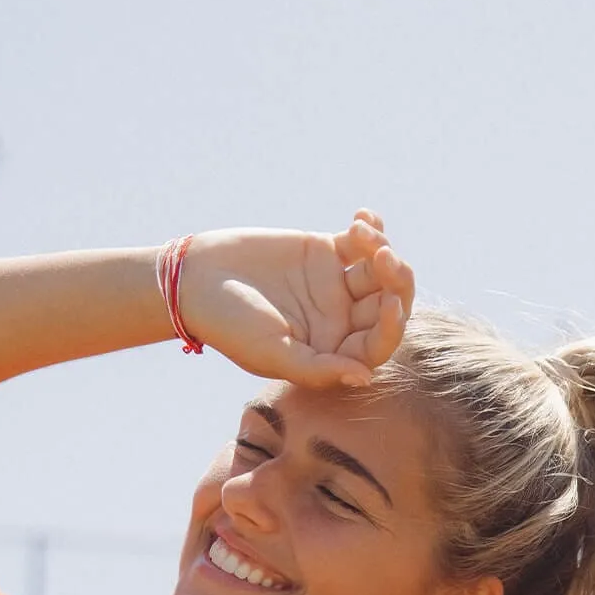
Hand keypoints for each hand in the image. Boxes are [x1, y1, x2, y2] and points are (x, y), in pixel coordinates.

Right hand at [179, 210, 415, 388]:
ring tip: (362, 233)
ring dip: (383, 251)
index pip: (376, 345)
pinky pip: (362, 241)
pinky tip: (364, 216)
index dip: (390, 326)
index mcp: (333, 352)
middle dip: (396, 283)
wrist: (198, 280)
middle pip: (386, 305)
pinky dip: (371, 228)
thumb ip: (318, 369)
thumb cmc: (231, 326)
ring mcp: (337, 286)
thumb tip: (364, 378)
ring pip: (379, 271)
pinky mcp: (328, 252)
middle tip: (386, 259)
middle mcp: (341, 322)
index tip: (389, 302)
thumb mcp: (273, 353)